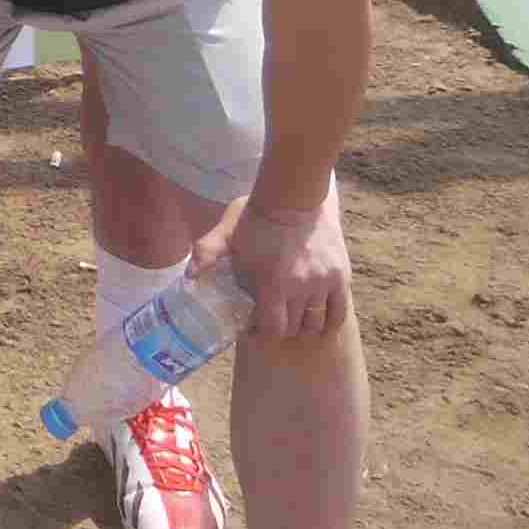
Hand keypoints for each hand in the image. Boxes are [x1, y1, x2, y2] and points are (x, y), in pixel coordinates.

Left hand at [208, 183, 351, 339]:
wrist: (295, 196)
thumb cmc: (257, 215)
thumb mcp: (227, 231)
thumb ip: (207, 253)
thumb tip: (188, 276)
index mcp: (272, 282)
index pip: (271, 327)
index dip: (261, 333)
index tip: (253, 328)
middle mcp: (300, 288)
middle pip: (294, 328)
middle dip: (280, 329)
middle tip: (271, 321)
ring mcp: (322, 283)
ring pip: (316, 323)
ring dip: (303, 326)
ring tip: (293, 319)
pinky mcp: (340, 277)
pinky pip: (338, 313)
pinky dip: (329, 322)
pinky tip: (319, 321)